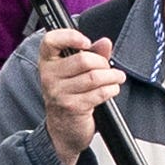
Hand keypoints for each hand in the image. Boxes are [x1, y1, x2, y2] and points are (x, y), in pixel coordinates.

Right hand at [33, 25, 123, 164]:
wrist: (63, 128)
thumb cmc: (70, 94)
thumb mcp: (77, 71)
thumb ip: (91, 53)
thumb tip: (105, 42)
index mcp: (48, 61)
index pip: (51, 40)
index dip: (70, 36)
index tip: (86, 42)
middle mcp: (49, 76)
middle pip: (83, 60)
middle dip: (102, 63)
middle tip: (107, 68)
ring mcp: (59, 93)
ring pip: (94, 77)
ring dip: (112, 76)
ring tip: (117, 77)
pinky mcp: (72, 106)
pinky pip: (99, 92)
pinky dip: (111, 89)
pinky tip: (112, 89)